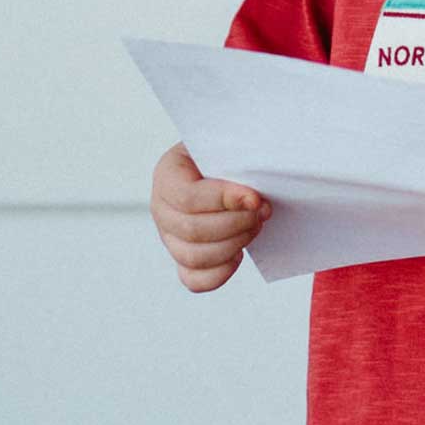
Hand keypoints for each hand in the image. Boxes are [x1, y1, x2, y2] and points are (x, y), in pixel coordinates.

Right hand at [150, 140, 271, 292]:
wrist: (227, 165)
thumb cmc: (230, 153)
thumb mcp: (230, 144)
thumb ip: (238, 159)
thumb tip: (251, 196)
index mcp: (168, 174)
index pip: (188, 197)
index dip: (224, 201)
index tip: (255, 199)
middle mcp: (162, 207)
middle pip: (192, 230)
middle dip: (236, 224)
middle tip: (262, 212)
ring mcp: (169, 236)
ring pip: (194, 257)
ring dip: (233, 245)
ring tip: (254, 227)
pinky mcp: (183, 258)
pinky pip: (194, 280)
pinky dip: (219, 273)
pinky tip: (239, 255)